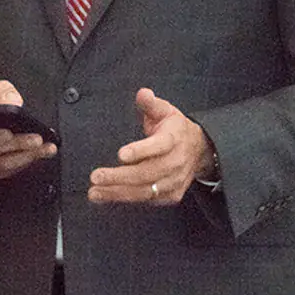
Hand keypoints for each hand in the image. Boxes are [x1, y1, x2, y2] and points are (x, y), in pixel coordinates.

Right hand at [0, 80, 56, 181]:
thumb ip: (1, 92)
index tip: (8, 133)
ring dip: (28, 156)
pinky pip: (10, 171)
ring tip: (46, 148)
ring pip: (4, 164)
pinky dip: (27, 162)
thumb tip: (14, 101)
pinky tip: (41, 153)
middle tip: (37, 139)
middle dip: (18, 145)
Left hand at [88, 88, 213, 205]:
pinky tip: (106, 196)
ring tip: (95, 191)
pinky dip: (125, 199)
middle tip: (96, 176)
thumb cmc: (175, 129)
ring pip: (145, 190)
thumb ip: (151, 103)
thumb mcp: (165, 110)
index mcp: (174, 138)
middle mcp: (176, 162)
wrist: (198, 150)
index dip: (141, 150)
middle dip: (120, 177)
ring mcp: (174, 181)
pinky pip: (146, 200)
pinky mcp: (171, 195)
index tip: (121, 154)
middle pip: (148, 172)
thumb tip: (142, 93)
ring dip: (117, 192)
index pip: (159, 146)